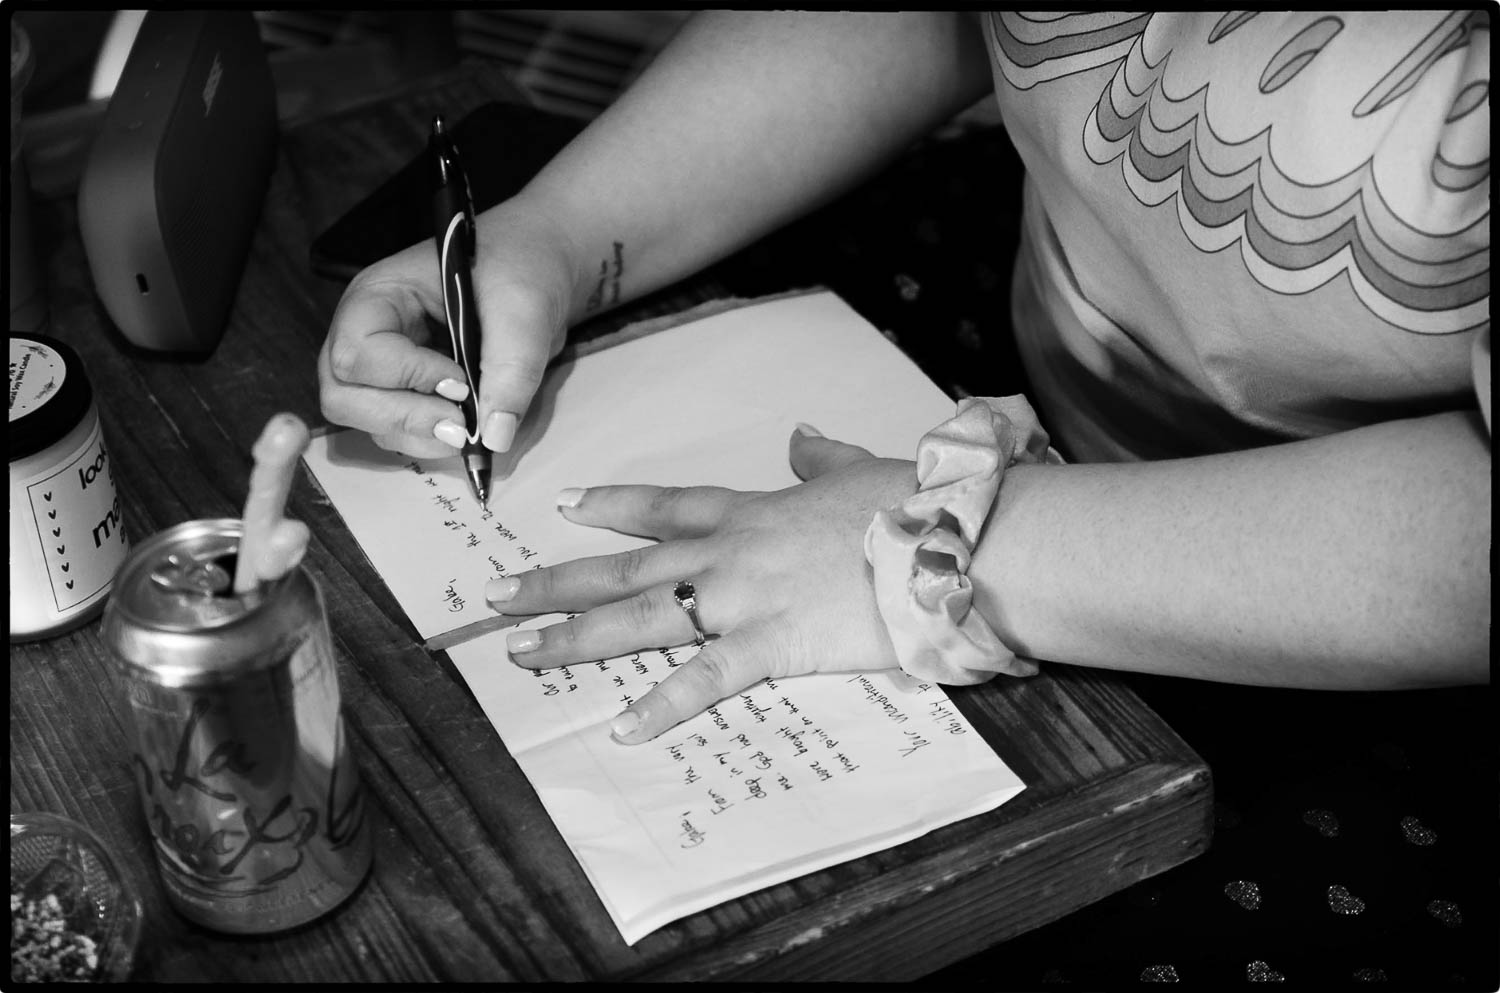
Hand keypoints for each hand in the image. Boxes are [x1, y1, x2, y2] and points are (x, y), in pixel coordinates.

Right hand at [317, 202, 578, 457]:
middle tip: (461, 427)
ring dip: (417, 435)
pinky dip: (427, 441)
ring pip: (367, 422)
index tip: (461, 384)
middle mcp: (365, 333)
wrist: (536, 267)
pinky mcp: (403, 392)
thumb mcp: (523, 310)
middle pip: (344, 396)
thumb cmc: (519, 269)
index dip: (406, 378)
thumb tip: (495, 435)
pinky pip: (395, 432)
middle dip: (403, 418)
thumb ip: (511, 369)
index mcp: (378, 296)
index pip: (358, 353)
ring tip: (468, 429)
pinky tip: (465, 429)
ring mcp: (380, 367)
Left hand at [488, 427, 921, 743]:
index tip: (564, 506)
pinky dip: (663, 705)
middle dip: (558, 580)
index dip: (612, 505)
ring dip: (577, 635)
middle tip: (498, 595)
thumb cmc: (913, 506)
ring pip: (642, 616)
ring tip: (521, 651)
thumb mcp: (860, 470)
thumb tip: (802, 436)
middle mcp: (731, 552)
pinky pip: (705, 679)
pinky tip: (621, 728)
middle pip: (627, 565)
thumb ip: (821, 457)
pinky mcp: (772, 644)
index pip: (666, 506)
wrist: (952, 541)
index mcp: (753, 511)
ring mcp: (744, 598)